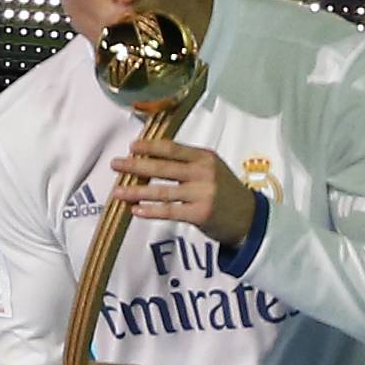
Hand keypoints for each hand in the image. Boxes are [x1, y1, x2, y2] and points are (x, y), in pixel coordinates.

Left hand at [110, 136, 258, 248]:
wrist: (248, 217)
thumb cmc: (225, 191)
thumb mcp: (211, 168)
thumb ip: (187, 162)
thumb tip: (151, 158)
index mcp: (204, 157)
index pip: (173, 149)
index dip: (150, 147)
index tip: (132, 147)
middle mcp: (203, 173)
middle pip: (163, 167)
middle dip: (136, 165)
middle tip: (115, 164)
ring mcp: (202, 193)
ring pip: (162, 191)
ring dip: (137, 191)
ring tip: (118, 192)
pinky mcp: (200, 214)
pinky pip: (169, 211)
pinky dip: (150, 211)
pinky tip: (136, 210)